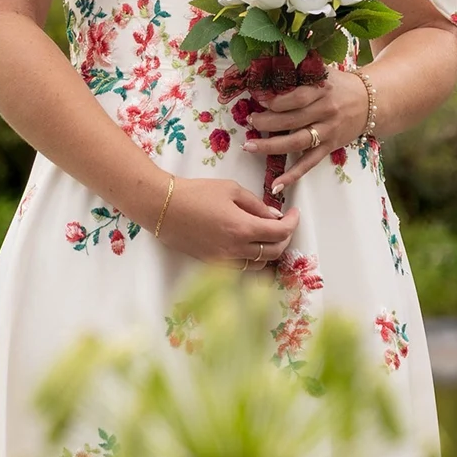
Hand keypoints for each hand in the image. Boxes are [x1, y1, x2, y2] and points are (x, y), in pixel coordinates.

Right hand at [156, 176, 299, 270]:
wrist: (163, 207)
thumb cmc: (196, 193)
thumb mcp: (231, 189)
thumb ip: (256, 204)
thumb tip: (274, 216)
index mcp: (243, 227)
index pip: (280, 233)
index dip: (293, 223)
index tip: (294, 213)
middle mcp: (236, 249)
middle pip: (274, 252)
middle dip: (285, 238)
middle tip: (284, 223)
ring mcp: (224, 260)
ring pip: (260, 263)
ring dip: (269, 250)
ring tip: (268, 234)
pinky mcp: (213, 263)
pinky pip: (242, 266)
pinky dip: (253, 258)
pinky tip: (250, 244)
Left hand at [244, 70, 369, 194]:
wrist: (371, 101)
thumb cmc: (340, 85)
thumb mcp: (324, 72)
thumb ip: (300, 72)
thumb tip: (268, 69)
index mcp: (323, 90)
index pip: (297, 97)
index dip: (276, 101)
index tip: (259, 100)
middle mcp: (326, 111)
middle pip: (293, 120)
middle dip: (267, 122)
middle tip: (250, 121)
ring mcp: (328, 132)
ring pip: (297, 142)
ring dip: (271, 146)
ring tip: (249, 146)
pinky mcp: (330, 147)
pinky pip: (309, 163)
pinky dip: (293, 175)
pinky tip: (276, 184)